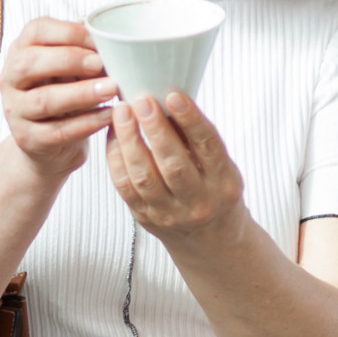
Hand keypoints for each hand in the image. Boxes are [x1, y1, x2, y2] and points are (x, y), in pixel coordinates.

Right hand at [0, 18, 116, 179]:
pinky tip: (108, 116)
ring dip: (81, 94)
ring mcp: (15, 110)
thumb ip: (84, 51)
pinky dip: (86, 123)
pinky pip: (57, 131)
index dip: (68, 32)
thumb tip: (112, 39)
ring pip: (43, 100)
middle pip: (29, 63)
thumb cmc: (64, 93)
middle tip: (100, 63)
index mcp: (21, 51)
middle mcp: (10, 79)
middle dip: (68, 60)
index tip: (98, 40)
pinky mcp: (26, 138)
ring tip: (111, 89)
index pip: (36, 31)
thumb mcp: (70, 68)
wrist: (51, 141)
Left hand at [105, 92, 248, 248]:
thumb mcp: (220, 166)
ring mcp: (169, 214)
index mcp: (223, 182)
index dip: (190, 120)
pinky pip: (125, 186)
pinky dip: (116, 157)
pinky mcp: (145, 218)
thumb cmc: (214, 189)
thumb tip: (168, 96)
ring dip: (129, 141)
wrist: (209, 240)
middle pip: (173, 164)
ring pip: (143, 177)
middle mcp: (199, 201)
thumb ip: (197, 138)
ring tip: (122, 112)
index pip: (208, 147)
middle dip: (155, 129)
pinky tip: (114, 134)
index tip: (174, 96)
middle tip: (141, 100)